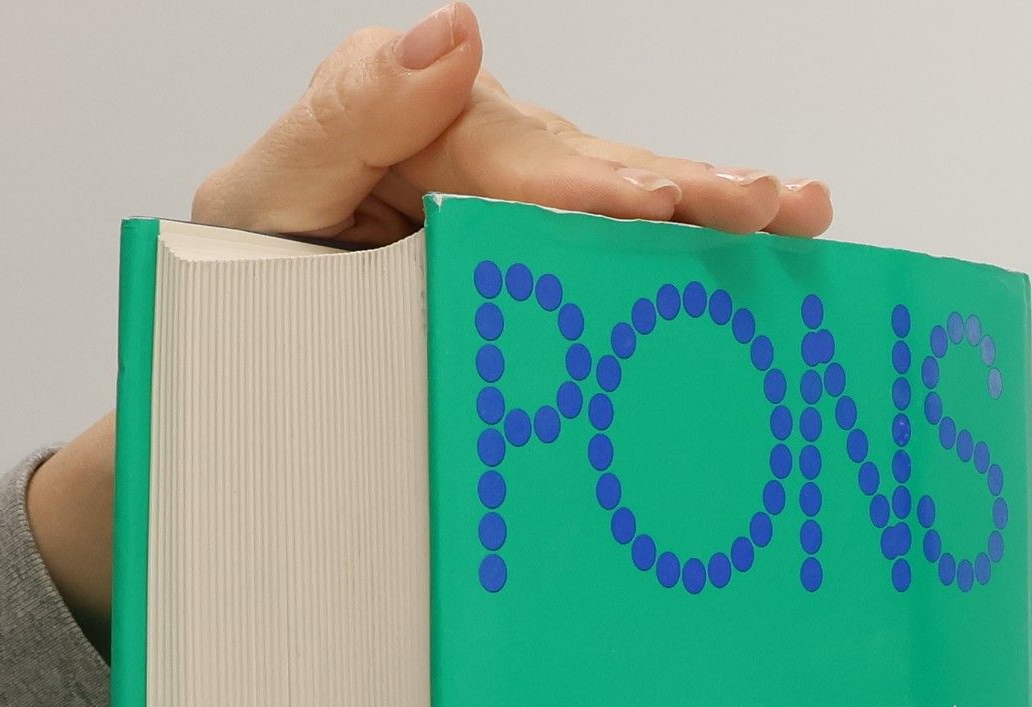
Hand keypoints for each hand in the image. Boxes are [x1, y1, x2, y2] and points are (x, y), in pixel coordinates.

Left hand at [29, 6, 832, 645]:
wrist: (235, 347)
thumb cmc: (243, 273)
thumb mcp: (264, 197)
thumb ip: (350, 116)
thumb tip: (453, 34)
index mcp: (418, 119)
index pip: (526, 161)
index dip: (601, 187)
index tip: (666, 209)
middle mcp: (481, 145)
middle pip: (599, 168)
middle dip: (691, 188)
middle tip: (770, 206)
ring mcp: (517, 197)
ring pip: (626, 201)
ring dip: (714, 209)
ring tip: (795, 214)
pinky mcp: (537, 247)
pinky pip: (618, 242)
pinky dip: (691, 248)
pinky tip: (763, 247)